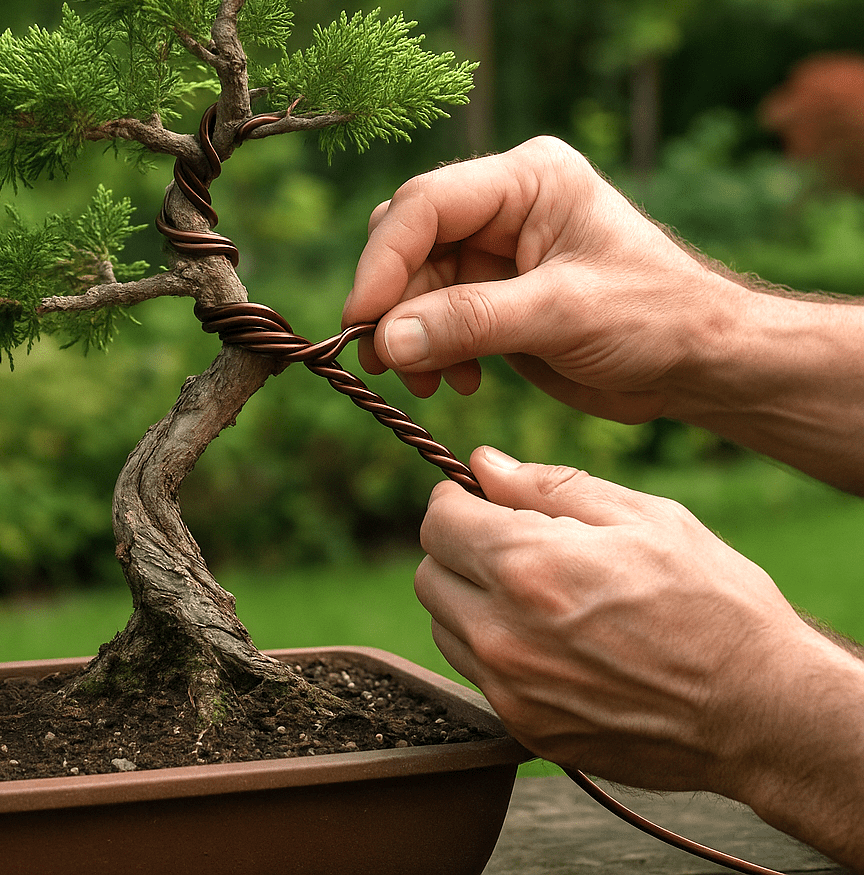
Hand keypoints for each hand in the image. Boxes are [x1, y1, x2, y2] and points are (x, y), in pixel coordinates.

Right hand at [342, 137, 736, 421]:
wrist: (699, 364)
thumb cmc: (657, 318)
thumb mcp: (563, 314)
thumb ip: (470, 322)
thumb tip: (385, 338)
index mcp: (528, 180)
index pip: (427, 205)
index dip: (384, 260)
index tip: (360, 319)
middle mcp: (504, 208)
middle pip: (410, 243)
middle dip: (392, 303)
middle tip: (387, 361)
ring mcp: (495, 254)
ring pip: (413, 285)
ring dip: (408, 336)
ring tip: (427, 383)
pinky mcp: (493, 298)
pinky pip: (434, 318)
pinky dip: (431, 352)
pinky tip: (458, 382)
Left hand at [413, 445, 826, 797]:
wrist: (761, 711)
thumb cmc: (713, 603)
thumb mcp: (643, 517)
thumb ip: (549, 486)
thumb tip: (484, 463)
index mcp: (529, 566)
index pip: (439, 520)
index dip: (457, 501)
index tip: (481, 501)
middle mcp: (505, 634)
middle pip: (429, 574)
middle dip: (459, 549)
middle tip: (511, 545)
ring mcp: (511, 689)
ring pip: (445, 626)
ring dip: (470, 600)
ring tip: (536, 595)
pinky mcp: (525, 728)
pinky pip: (476, 674)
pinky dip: (494, 649)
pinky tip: (550, 640)